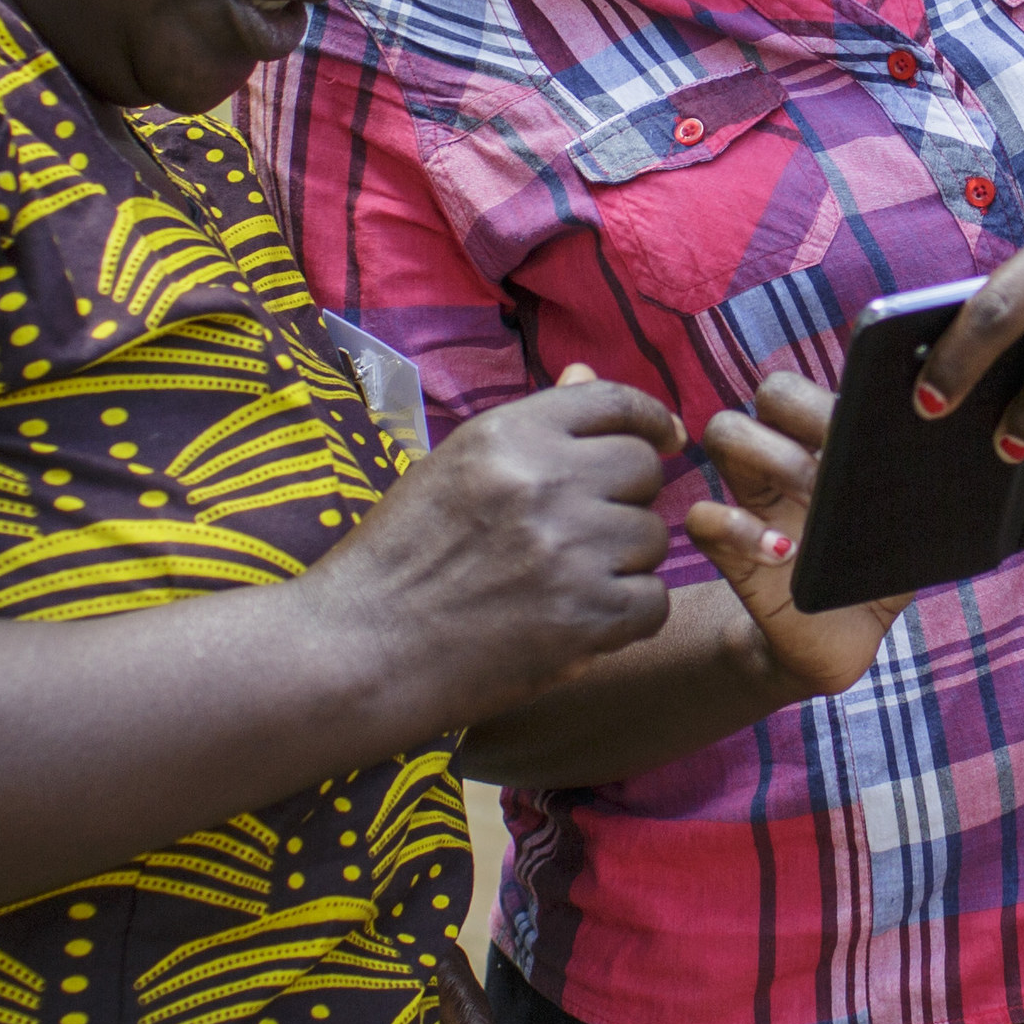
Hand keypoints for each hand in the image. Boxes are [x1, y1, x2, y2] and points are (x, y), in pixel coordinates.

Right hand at [334, 375, 682, 732]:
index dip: (649, 418)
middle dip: (627, 498)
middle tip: (587, 532)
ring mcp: (568, 550)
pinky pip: (652, 601)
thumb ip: (529, 429)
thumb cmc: (398, 559)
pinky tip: (583, 622)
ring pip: (652, 537)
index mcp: (506, 436)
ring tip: (566, 582)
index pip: (612, 401)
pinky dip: (628, 617)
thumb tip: (587, 372)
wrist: (359, 650)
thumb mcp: (450, 469)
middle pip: (643, 469)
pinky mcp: (584, 616)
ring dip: (624, 561)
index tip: (664, 438)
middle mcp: (544, 481)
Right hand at [681, 375, 913, 699]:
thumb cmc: (878, 578)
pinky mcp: (729, 552)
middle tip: (838, 463)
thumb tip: (943, 461)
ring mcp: (752, 500)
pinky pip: (701, 517)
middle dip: (802, 413)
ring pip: (724, 432)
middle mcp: (786, 460)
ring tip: (812, 498)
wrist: (843, 645)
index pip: (821, 385)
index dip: (830, 394)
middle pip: (771, 391)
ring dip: (772, 456)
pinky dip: (737, 528)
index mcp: (829, 448)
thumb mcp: (911, 538)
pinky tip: (783, 553)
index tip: (862, 429)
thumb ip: (923, 500)